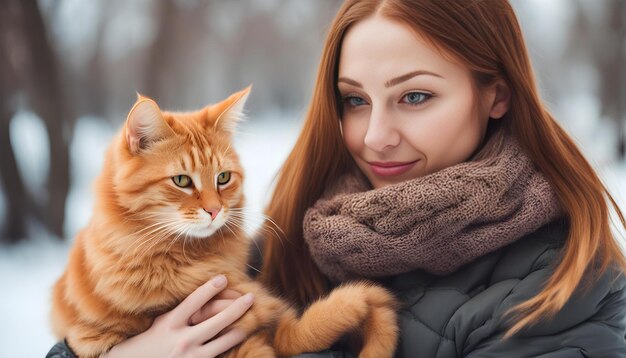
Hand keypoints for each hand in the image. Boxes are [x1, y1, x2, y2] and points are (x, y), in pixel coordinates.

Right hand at [104, 275, 253, 357]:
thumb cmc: (154, 339)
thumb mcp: (164, 321)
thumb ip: (183, 310)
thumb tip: (208, 292)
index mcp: (170, 324)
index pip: (193, 302)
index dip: (209, 289)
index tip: (223, 278)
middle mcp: (182, 340)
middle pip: (217, 321)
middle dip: (237, 308)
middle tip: (251, 296)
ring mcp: (191, 356)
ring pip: (225, 340)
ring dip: (242, 328)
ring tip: (255, 318)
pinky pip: (221, 355)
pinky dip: (233, 345)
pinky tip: (244, 337)